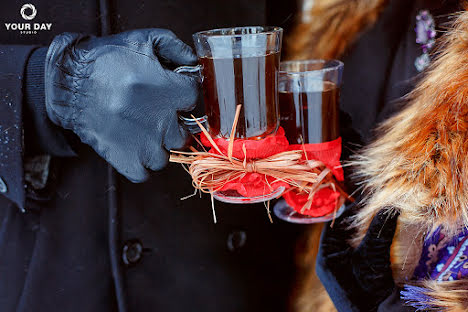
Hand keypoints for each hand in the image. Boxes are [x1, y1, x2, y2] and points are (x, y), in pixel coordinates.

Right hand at [44, 29, 198, 181]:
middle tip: (155, 113)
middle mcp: (159, 119)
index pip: (193, 97)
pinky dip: (141, 165)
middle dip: (172, 123)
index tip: (170, 90)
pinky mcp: (124, 158)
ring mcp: (143, 143)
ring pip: (166, 155)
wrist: (68, 81)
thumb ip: (175, 47)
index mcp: (166, 90)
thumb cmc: (105, 60)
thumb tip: (193, 63)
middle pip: (183, 132)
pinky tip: (134, 149)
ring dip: (156, 145)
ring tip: (141, 131)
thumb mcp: (143, 39)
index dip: (182, 91)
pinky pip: (144, 173)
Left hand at [317, 203, 397, 310]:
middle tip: (375, 202)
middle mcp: (335, 259)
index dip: (346, 210)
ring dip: (371, 227)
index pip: (333, 224)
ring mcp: (348, 266)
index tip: (360, 197)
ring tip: (383, 211)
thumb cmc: (366, 290)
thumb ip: (378, 231)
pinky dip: (376, 239)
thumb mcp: (371, 258)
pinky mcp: (363, 271)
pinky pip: (367, 249)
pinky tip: (388, 230)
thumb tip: (389, 207)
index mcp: (327, 255)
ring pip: (358, 239)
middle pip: (346, 230)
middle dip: (361, 218)